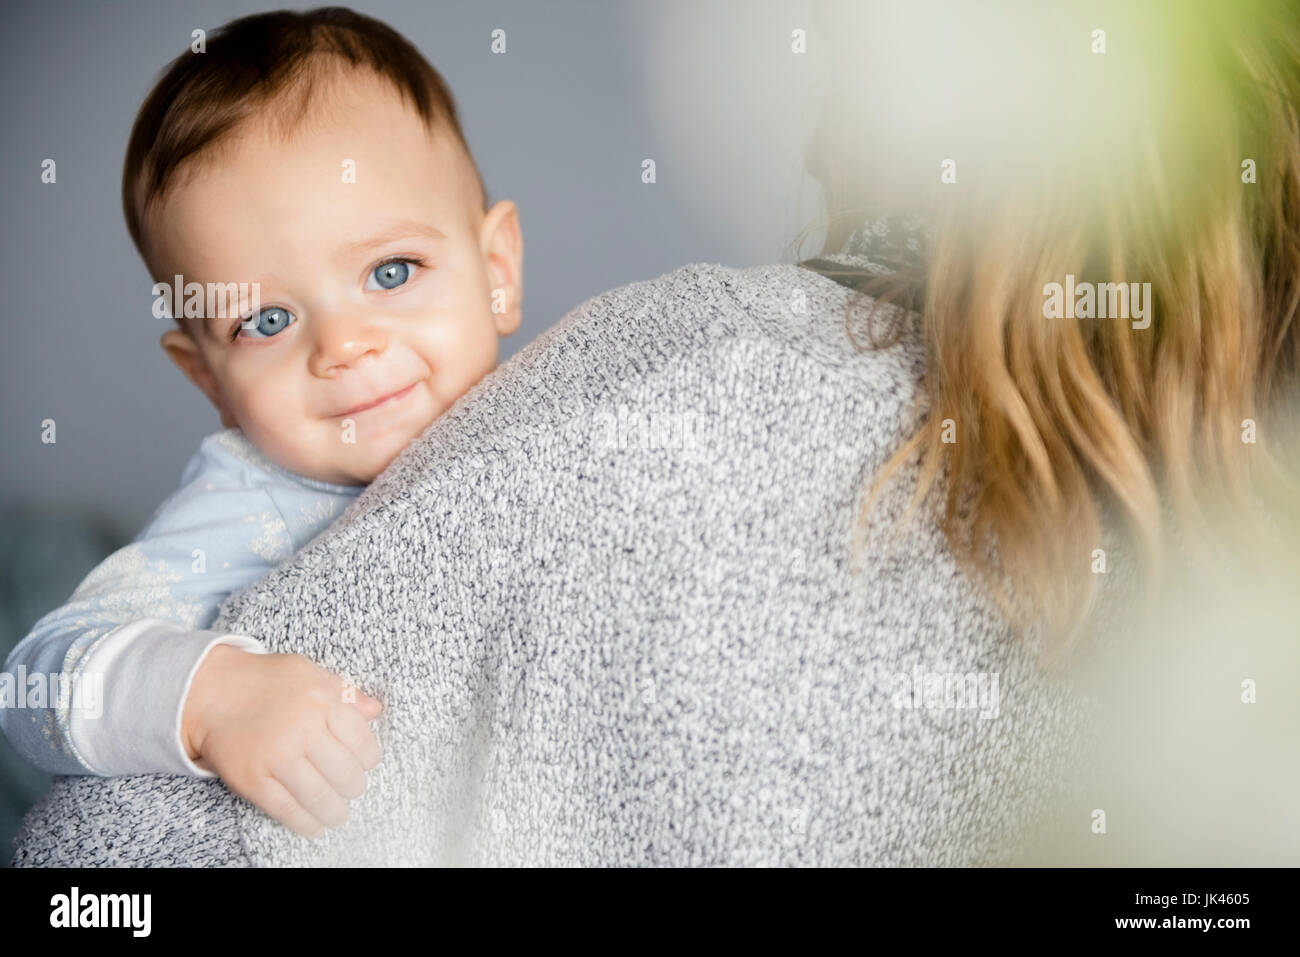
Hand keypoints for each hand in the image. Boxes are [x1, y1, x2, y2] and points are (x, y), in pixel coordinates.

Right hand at [181, 645, 382, 837]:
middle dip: (354, 787)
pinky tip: (315, 825)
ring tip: (338, 813)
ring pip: (320, 797)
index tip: (365, 764)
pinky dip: (306, 824)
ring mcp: (276, 756)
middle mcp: (301, 729)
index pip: (362, 742)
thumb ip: (344, 691)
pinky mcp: (253, 780)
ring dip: (336, 812)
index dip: (369, 758)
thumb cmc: (265, 681)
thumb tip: (375, 710)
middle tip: (352, 789)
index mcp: (321, 701)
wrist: (210, 692)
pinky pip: (288, 810)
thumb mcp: (309, 672)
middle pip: (346, 774)